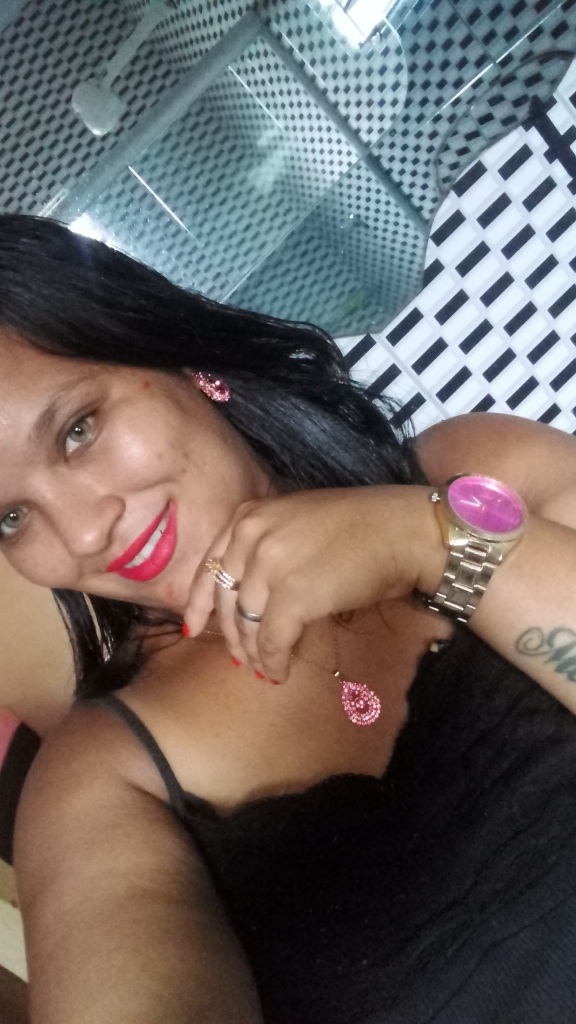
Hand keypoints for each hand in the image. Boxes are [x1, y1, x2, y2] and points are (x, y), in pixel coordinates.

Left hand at [183, 485, 436, 681]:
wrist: (402, 531)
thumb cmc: (361, 527)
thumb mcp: (298, 521)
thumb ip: (267, 546)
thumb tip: (250, 594)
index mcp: (250, 516)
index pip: (210, 567)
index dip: (199, 603)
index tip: (194, 628)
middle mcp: (252, 536)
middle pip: (226, 599)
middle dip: (232, 635)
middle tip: (240, 659)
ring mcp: (271, 565)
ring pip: (247, 623)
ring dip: (254, 653)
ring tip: (264, 669)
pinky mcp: (294, 595)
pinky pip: (272, 640)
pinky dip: (274, 661)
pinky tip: (281, 672)